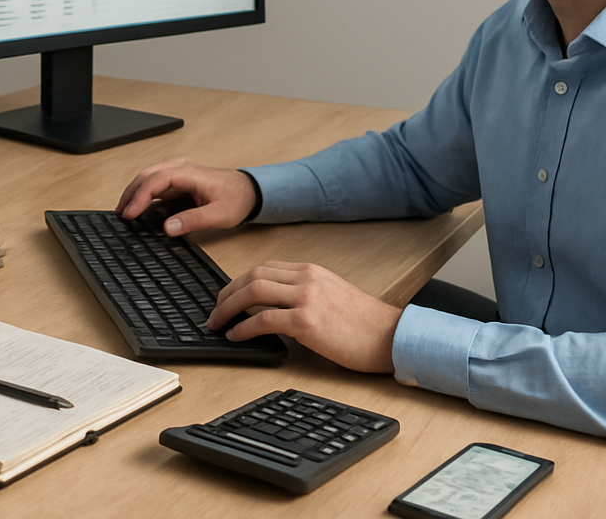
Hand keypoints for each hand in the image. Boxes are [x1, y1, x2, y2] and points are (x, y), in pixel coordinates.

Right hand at [115, 157, 257, 235]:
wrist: (249, 191)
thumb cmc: (236, 198)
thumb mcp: (219, 214)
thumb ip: (193, 220)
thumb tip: (168, 228)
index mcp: (190, 173)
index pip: (157, 180)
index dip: (140, 196)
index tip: (130, 213)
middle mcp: (181, 169)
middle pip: (147, 175)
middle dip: (131, 193)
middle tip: (120, 214)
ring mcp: (179, 173)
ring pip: (149, 178)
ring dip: (135, 192)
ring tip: (124, 212)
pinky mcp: (178, 181)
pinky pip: (156, 184)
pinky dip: (144, 194)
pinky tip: (138, 208)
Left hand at [208, 261, 400, 372]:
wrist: (390, 337)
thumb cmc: (365, 323)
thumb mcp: (333, 295)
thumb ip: (305, 293)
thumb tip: (275, 307)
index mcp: (312, 271)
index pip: (265, 268)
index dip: (239, 281)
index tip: (227, 295)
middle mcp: (307, 279)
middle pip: (252, 276)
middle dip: (226, 293)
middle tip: (215, 310)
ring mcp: (306, 298)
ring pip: (252, 292)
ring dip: (227, 308)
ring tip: (218, 323)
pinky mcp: (307, 322)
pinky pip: (263, 320)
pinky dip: (243, 328)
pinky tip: (236, 336)